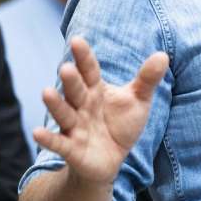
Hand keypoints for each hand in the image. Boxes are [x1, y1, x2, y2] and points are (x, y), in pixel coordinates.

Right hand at [34, 37, 169, 187]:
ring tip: (46, 92)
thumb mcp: (138, 101)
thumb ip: (147, 79)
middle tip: (66, 67)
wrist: (111, 160)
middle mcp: (82, 105)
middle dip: (71, 80)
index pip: (90, 70)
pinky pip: (59, 143)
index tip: (77, 40)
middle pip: (75, 90)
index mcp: (96, 90)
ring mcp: (75, 127)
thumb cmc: (120, 125)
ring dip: (55, 104)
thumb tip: (163, 55)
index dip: (83, 57)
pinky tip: (37, 133)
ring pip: (64, 113)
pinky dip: (48, 139)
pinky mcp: (72, 149)